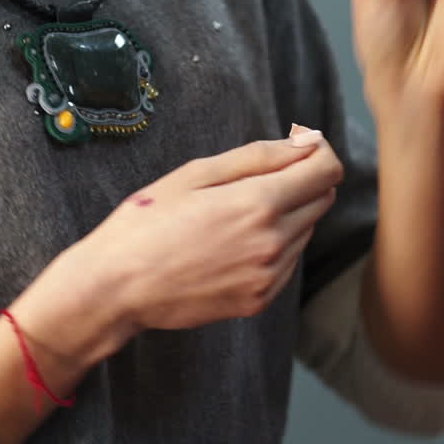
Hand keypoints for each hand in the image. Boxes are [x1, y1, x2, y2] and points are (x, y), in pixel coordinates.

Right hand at [49, 128, 343, 342]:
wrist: (115, 289)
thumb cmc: (149, 222)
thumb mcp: (198, 173)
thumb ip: (260, 156)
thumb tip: (305, 143)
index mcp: (259, 204)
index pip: (328, 170)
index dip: (319, 151)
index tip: (299, 143)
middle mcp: (272, 243)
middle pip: (323, 198)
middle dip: (305, 178)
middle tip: (264, 172)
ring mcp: (268, 277)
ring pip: (306, 230)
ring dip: (290, 212)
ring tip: (239, 210)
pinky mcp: (259, 300)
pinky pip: (289, 261)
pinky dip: (276, 244)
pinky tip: (236, 240)